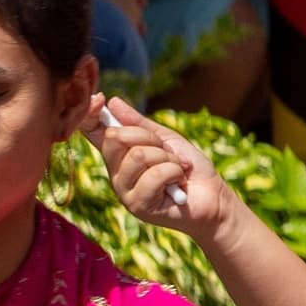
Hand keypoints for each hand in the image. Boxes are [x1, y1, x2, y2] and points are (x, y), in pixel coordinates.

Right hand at [88, 97, 231, 239]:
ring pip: (138, 155)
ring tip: (177, 170)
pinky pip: (154, 175)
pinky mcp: (137, 205)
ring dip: (167, 158)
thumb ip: (140, 124)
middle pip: (116, 137)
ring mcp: (124, 191)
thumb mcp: (167, 140)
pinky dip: (175, 173)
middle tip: (168, 152)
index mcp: (119, 156)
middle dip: (150, 138)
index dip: (91, 115)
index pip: (93, 132)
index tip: (99, 99)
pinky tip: (178, 184)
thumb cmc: (190, 169)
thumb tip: (113, 101)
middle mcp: (116, 173)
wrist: (214, 198)